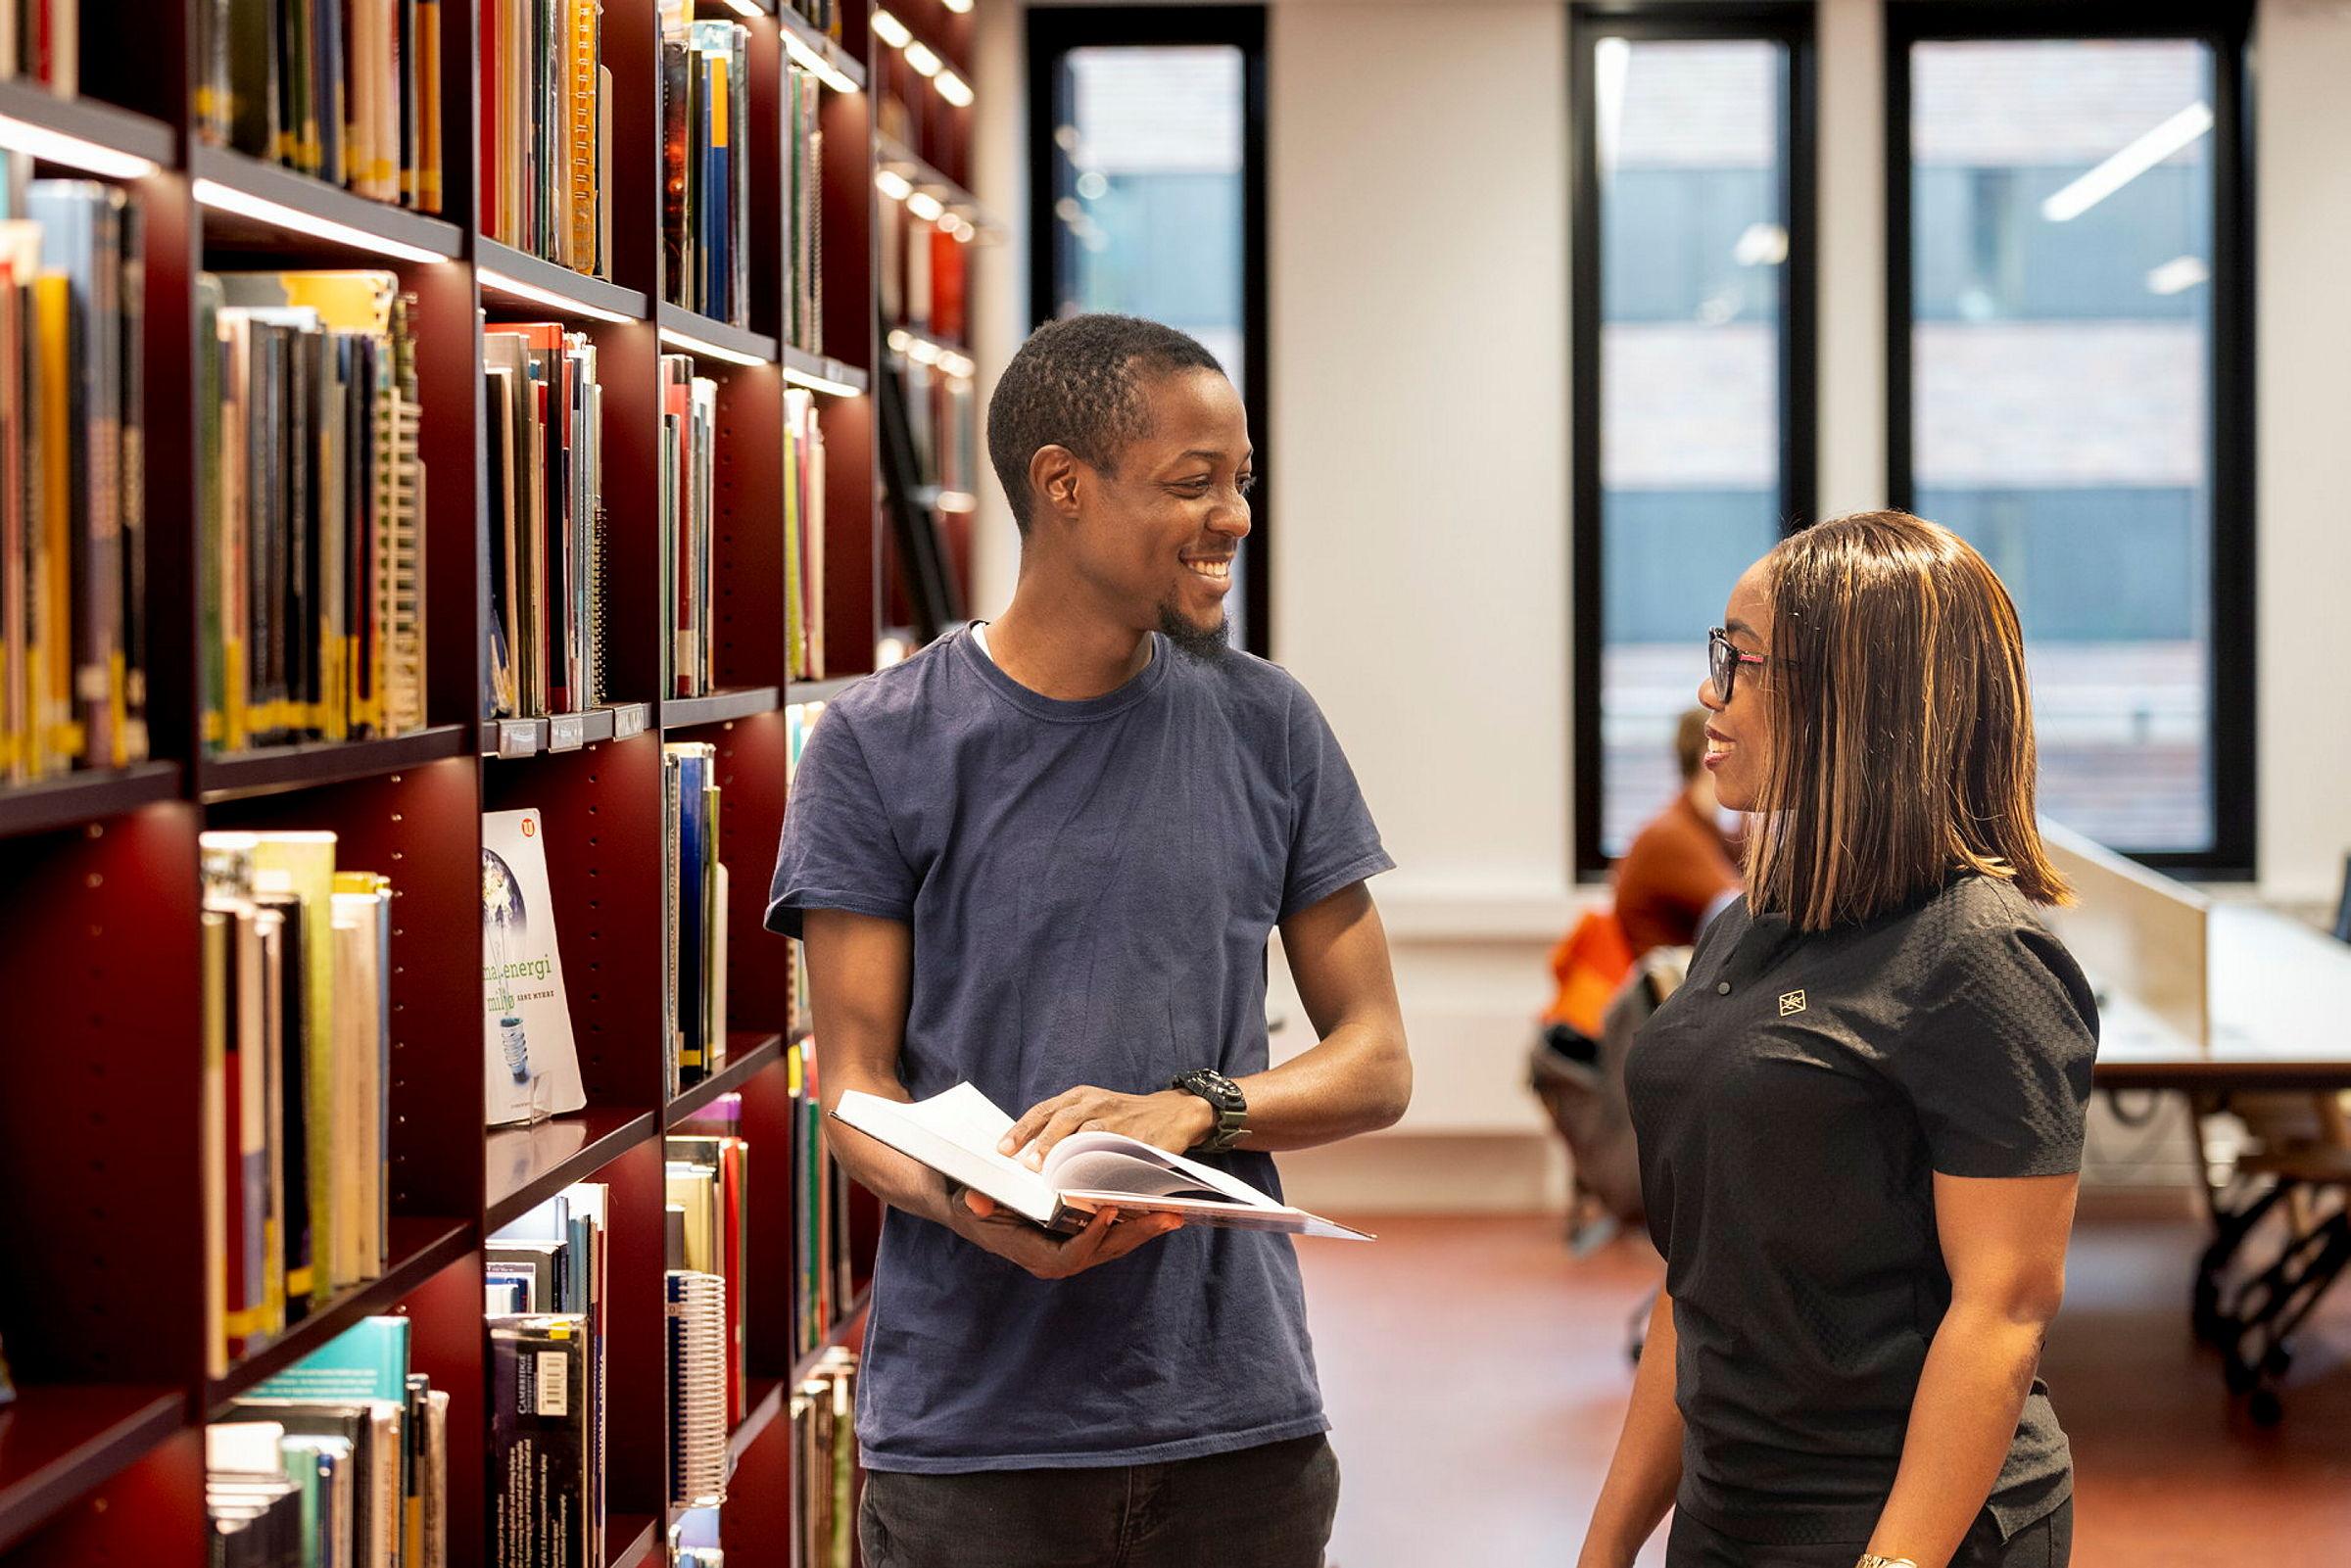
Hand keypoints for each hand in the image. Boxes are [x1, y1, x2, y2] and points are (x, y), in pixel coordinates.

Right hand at [943, 1187, 1182, 1279]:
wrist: (972, 1207)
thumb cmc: (974, 1203)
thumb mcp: (970, 1201)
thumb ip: (975, 1204)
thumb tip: (977, 1204)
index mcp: (1035, 1255)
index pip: (1072, 1255)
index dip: (1093, 1237)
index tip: (1110, 1212)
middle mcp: (1057, 1260)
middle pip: (1104, 1251)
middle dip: (1137, 1234)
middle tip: (1168, 1216)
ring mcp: (1071, 1252)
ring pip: (1115, 1245)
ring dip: (1145, 1229)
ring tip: (1174, 1214)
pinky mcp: (1080, 1240)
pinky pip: (1113, 1236)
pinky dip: (1136, 1223)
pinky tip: (1158, 1210)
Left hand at [998, 1085, 1216, 1167]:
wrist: (1173, 1113)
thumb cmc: (1124, 1116)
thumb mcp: (1093, 1108)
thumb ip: (1064, 1126)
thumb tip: (1028, 1153)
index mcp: (1080, 1097)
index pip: (1044, 1111)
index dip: (1022, 1130)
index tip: (1003, 1150)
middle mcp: (1097, 1104)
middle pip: (1064, 1120)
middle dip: (1044, 1143)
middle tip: (1028, 1166)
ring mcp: (1119, 1121)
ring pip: (1089, 1136)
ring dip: (1070, 1157)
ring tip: (1053, 1176)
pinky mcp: (1141, 1139)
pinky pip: (1118, 1154)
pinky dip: (1103, 1168)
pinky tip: (1088, 1183)